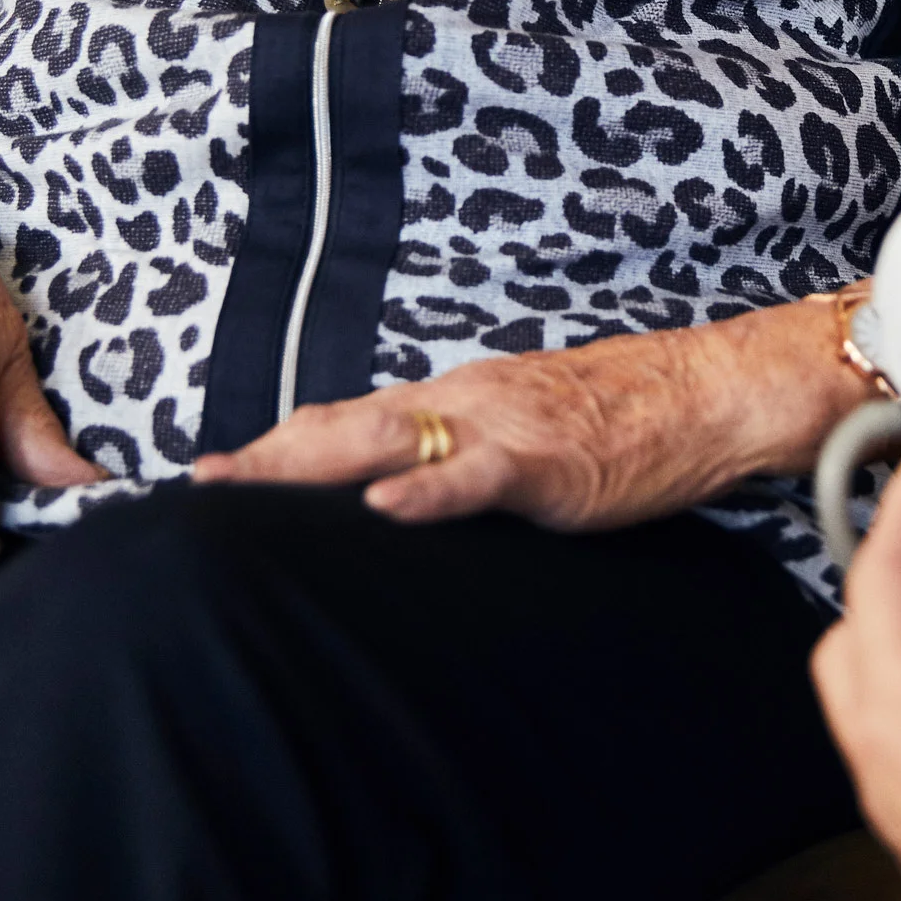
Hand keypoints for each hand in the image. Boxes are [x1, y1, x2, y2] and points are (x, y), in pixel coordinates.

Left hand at [193, 294, 863, 527]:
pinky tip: (382, 506)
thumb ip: (464, 458)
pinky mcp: (545, 462)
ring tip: (244, 490)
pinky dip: (425, 489)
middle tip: (194, 489)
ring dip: (308, 467)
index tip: (211, 474)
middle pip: (340, 425)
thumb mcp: (527, 433)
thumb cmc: (625, 422)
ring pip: (386, 438)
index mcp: (455, 400)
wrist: (706, 395)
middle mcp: (460, 402)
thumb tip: (403, 497)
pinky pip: (475, 475)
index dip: (275, 447)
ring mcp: (499, 427)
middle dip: (264, 459)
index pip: (345, 419)